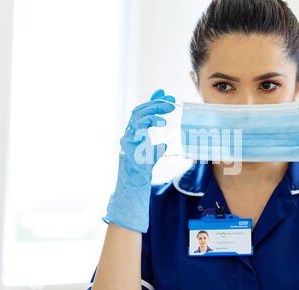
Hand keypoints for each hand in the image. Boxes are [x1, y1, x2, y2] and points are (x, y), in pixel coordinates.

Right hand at [102, 89, 175, 232]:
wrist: (133, 186)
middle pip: (139, 111)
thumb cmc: (141, 172)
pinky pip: (138, 127)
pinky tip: (161, 122)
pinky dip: (150, 121)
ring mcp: (128, 138)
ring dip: (154, 109)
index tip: (165, 94)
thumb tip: (164, 145)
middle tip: (170, 100)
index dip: (152, 101)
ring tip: (168, 108)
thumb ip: (157, 148)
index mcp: (135, 134)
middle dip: (155, 102)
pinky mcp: (129, 144)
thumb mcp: (152, 156)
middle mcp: (129, 133)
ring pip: (137, 115)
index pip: (142, 112)